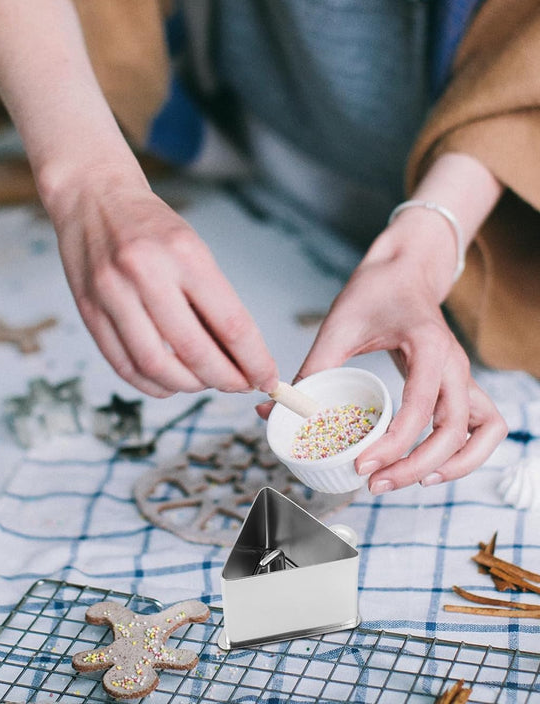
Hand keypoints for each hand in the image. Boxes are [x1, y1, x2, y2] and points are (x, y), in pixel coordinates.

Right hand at [50, 170, 278, 396]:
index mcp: (182, 253)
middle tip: (239, 385)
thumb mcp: (191, 247)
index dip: (253, 360)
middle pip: (193, 351)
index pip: (230, 323)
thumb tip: (237, 357)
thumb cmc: (148, 223)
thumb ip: (210, 300)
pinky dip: (150, 384)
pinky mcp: (88, 311)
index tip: (266, 377)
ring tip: (202, 383)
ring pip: (156, 366)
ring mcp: (111, 294)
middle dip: (224, 379)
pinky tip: (168, 383)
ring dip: (187, 386)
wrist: (92, 196)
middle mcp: (145, 273)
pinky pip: (123, 365)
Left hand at [278, 219, 506, 492]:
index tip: (360, 465)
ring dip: (453, 465)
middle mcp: (454, 363)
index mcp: (428, 346)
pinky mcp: (460, 384)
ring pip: (482, 432)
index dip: (393, 444)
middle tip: (374, 483)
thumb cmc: (374, 293)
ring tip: (409, 482)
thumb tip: (271, 410)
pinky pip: (483, 426)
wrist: (404, 271)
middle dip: (416, 465)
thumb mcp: (338, 327)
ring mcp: (463, 375)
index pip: (420, 407)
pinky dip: (468, 453)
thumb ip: (311, 370)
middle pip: (454, 430)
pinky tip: (432, 468)